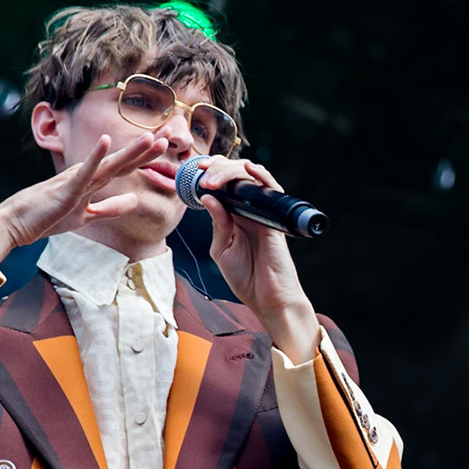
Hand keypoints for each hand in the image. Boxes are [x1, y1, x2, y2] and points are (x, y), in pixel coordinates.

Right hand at [0, 132, 164, 263]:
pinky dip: (95, 157)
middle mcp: (86, 176)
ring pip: (108, 164)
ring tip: (148, 138)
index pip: (122, 168)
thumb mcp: (86, 215)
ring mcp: (76, 181)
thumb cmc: (47, 217)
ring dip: (128, 151)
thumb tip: (135, 201)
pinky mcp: (66, 190)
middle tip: (166, 138)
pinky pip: (84, 172)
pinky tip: (105, 141)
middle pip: (120, 163)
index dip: (143, 159)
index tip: (163, 148)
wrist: (16, 224)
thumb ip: (111, 208)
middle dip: (143, 152)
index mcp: (91, 182)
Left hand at [199, 157, 319, 359]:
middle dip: (217, 169)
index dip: (211, 173)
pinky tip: (249, 168)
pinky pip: (271, 191)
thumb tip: (209, 198)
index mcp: (235, 216)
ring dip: (231, 171)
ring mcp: (263, 213)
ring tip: (213, 178)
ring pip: (252, 177)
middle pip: (236, 176)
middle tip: (202, 173)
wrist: (268, 300)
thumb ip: (217, 224)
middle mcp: (250, 210)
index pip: (225, 185)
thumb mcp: (222, 249)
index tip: (195, 170)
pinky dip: (262, 176)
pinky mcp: (273, 220)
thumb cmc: (246, 278)